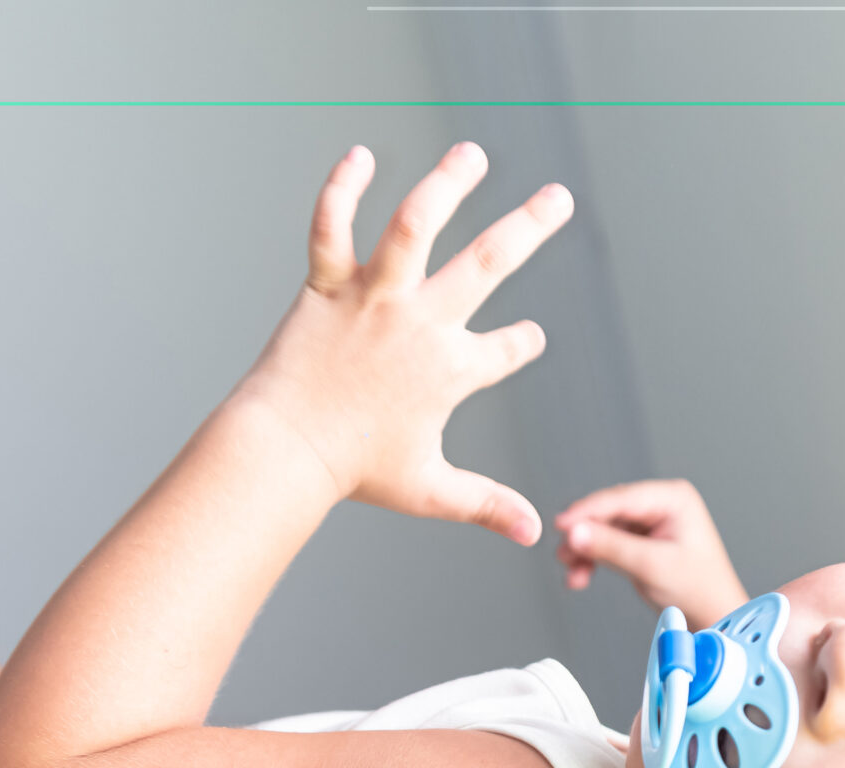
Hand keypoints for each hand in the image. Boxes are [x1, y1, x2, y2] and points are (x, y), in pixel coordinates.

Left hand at [228, 141, 570, 546]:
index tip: (529, 338)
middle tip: (558, 198)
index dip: (521, 345)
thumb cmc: (354, 471)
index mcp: (451, 370)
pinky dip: (343, 189)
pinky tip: (359, 156)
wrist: (286, 449)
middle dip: (530, 227)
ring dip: (448, 184)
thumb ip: (485, 504)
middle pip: (489, 263)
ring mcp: (375, 298)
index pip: (505, 350)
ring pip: (417, 224)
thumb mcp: (430, 490)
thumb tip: (534, 536)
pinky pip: (333, 226)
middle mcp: (421, 323)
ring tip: (472, 154)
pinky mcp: (328, 285)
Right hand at [552, 478, 748, 625]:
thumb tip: (575, 533)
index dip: (587, 512)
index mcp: (674, 499)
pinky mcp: (641, 542)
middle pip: (609, 513)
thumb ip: (611, 548)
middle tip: (563, 554)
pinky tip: (581, 575)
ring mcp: (650, 523)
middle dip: (585, 535)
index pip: (621, 498)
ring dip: (585, 550)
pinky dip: (594, 559)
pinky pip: (609, 544)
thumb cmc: (699, 591)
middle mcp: (661, 505)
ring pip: (604, 530)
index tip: (561, 525)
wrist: (711, 619)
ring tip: (572, 570)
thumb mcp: (651, 566)